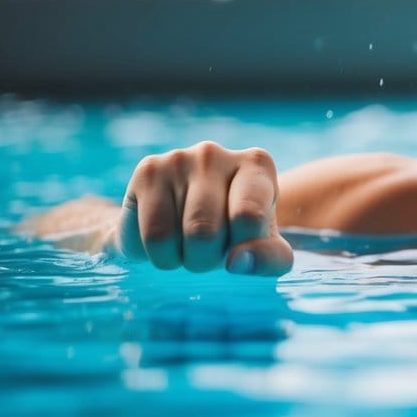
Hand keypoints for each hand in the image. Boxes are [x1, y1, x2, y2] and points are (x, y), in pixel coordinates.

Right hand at [116, 141, 292, 275]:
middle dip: (205, 259)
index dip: (243, 247)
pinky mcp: (147, 172)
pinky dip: (155, 254)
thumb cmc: (238, 230)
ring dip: (179, 258)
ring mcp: (178, 159)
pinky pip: (147, 234)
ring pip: (168, 236)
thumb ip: (269, 258)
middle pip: (203, 232)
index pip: (249, 216)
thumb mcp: (266, 247)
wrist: (192, 217)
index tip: (242, 246)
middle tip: (209, 248)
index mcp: (256, 164)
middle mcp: (215, 154)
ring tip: (187, 241)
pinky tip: (165, 236)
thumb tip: (238, 262)